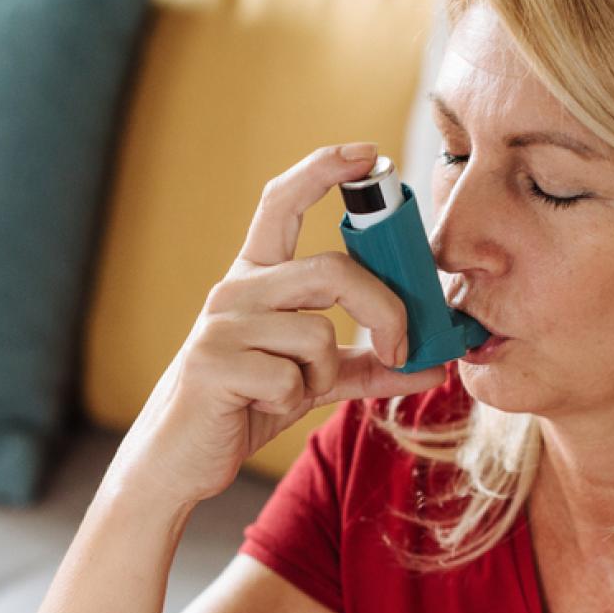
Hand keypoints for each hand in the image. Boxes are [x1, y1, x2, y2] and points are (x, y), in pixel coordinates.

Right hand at [107, 143, 445, 508]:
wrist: (179, 459)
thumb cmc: (245, 408)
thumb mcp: (311, 381)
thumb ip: (367, 365)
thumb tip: (434, 364)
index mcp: (256, 278)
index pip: (282, 202)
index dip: (323, 168)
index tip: (369, 153)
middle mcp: (235, 289)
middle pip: (332, 270)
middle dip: (384, 309)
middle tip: (403, 348)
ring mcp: (220, 324)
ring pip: (316, 334)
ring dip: (322, 376)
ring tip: (291, 392)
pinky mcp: (212, 364)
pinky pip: (291, 379)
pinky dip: (291, 402)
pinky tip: (259, 407)